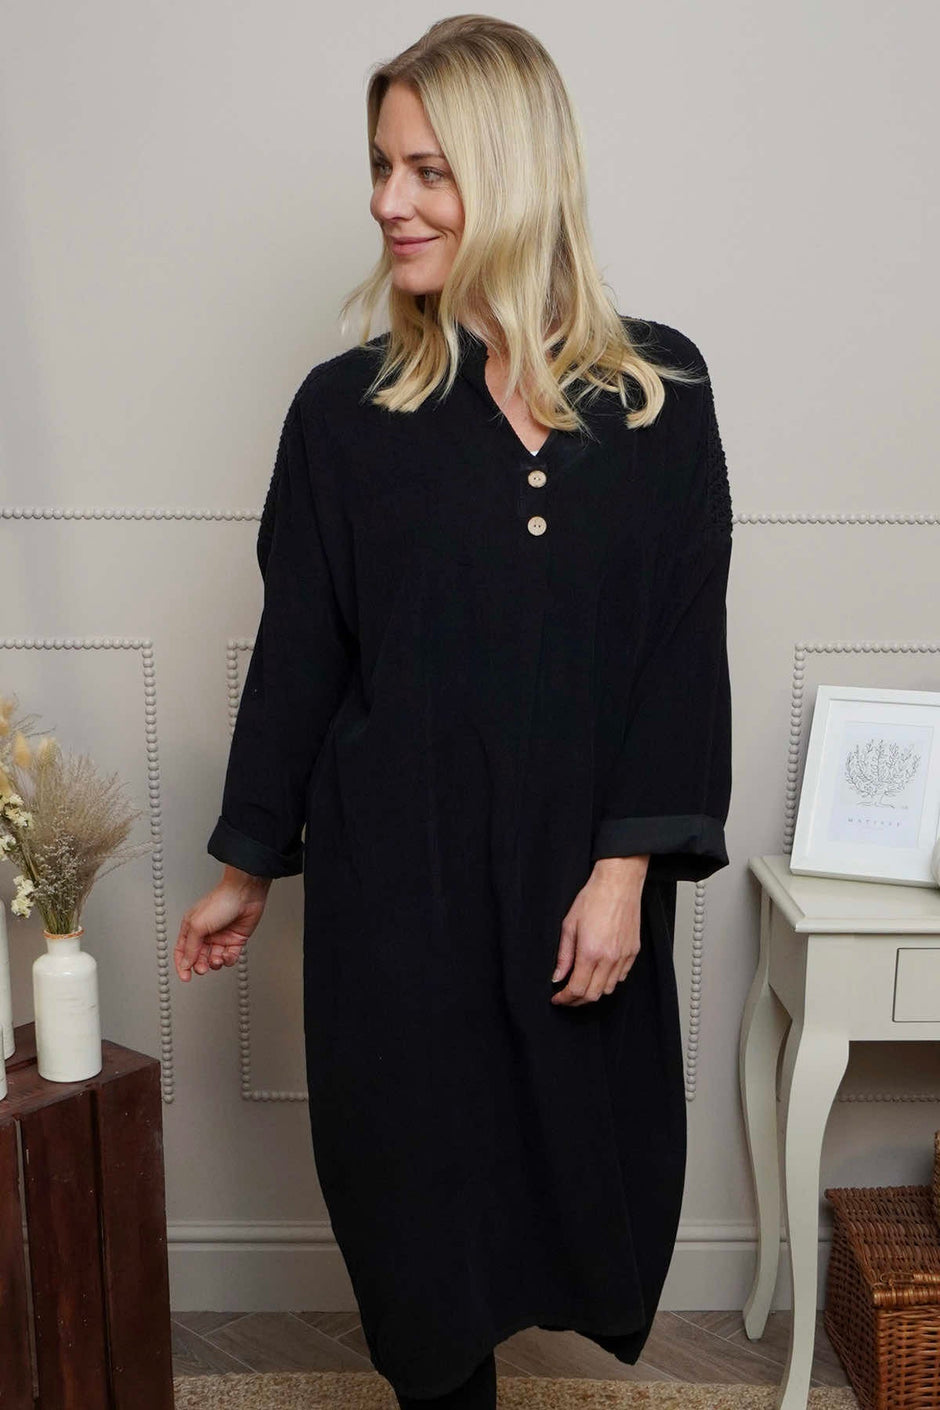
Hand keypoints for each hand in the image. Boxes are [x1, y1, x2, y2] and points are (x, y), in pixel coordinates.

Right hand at [174, 867, 272, 981]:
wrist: (245, 893)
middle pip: (198, 958)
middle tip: (203, 968)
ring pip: (214, 959)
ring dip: (215, 963)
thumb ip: (190, 947)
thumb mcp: (197, 925)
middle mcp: (205, 933)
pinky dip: (228, 959)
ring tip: (217, 959)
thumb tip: (185, 963)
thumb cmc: (220, 901)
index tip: (185, 977)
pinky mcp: (235, 940)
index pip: (182, 951)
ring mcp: (221, 937)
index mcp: (191, 927)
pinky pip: (229, 956)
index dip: (182, 965)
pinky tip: (228, 955)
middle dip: (200, 966)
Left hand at [550, 855, 649, 1005]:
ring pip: (609, 989)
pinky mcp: (633, 952)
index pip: (577, 989)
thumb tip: (557, 976)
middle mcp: (609, 958)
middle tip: (567, 996)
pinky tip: (599, 973)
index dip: (565, 999)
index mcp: (590, 953)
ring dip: (594, 992)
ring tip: (582, 984)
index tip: (558, 998)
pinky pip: (621, 977)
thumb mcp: (569, 925)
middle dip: (577, 1000)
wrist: (618, 885)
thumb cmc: (593, 899)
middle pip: (593, 995)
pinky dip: (609, 981)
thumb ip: (563, 955)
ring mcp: (623, 956)